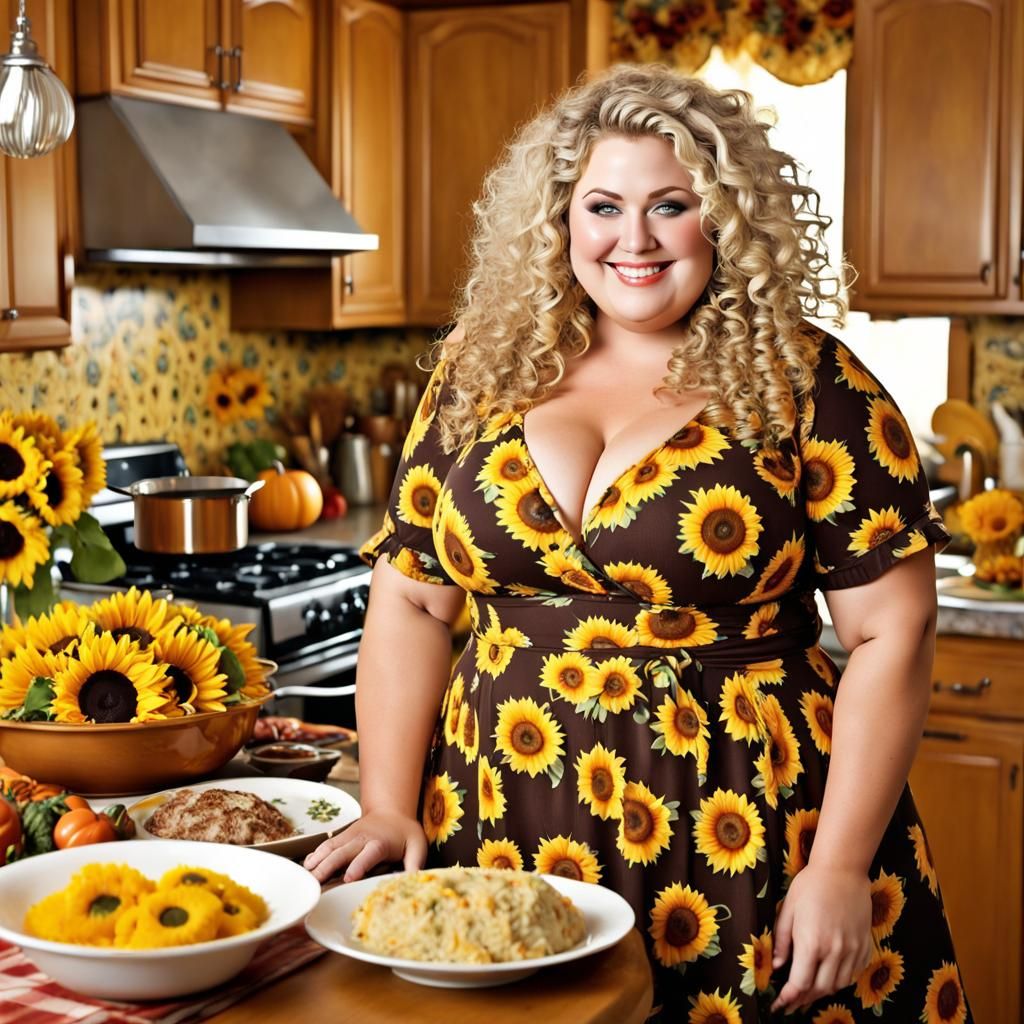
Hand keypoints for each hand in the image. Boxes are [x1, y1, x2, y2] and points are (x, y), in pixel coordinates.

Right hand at [303, 810, 427, 882]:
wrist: (391, 810)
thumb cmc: (405, 832)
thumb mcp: (417, 845)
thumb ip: (415, 863)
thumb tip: (414, 881)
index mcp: (380, 842)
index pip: (368, 854)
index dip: (359, 865)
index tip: (348, 878)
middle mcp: (362, 838)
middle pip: (343, 852)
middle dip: (328, 866)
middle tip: (316, 882)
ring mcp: (350, 836)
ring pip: (331, 848)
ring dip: (318, 861)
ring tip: (305, 877)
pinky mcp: (342, 837)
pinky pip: (327, 845)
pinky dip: (316, 854)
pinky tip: (307, 866)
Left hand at [770, 863, 872, 1013]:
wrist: (843, 869)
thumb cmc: (810, 885)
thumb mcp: (788, 910)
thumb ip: (783, 941)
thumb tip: (777, 967)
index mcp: (812, 942)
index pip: (800, 983)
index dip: (789, 998)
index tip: (779, 1005)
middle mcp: (835, 951)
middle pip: (820, 989)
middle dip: (804, 1000)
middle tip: (792, 1004)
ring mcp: (853, 949)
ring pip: (839, 984)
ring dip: (822, 992)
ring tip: (809, 992)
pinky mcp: (864, 945)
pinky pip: (854, 973)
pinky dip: (841, 980)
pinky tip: (830, 977)